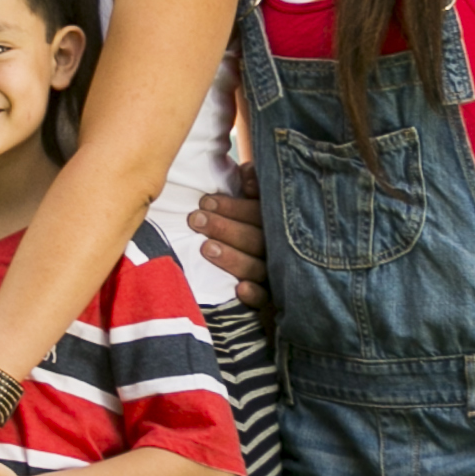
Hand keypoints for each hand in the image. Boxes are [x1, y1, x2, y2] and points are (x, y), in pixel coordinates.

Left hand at [189, 168, 269, 306]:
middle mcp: (279, 251)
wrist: (264, 283)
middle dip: (225, 228)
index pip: (259, 214)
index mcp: (275, 226)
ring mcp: (275, 278)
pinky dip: (253, 295)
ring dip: (232, 258)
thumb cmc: (248, 234)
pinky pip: (264, 302)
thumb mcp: (251, 210)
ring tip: (206, 248)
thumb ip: (252, 190)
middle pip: (257, 240)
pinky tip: (239, 289)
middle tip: (196, 219)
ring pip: (258, 268)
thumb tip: (246, 171)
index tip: (205, 201)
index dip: (234, 207)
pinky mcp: (269, 304)